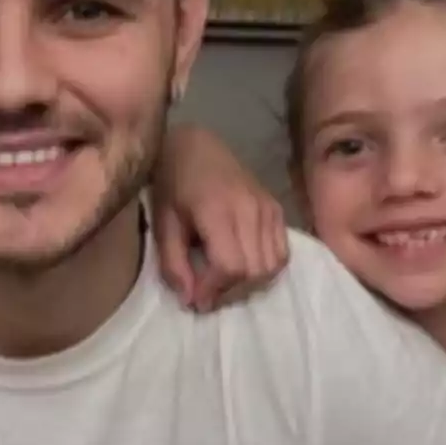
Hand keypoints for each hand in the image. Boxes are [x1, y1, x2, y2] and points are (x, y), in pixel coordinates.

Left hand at [152, 124, 288, 311]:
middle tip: (208, 294)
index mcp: (217, 210)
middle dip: (230, 292)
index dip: (214, 290)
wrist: (195, 144)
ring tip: (224, 283)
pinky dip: (266, 268)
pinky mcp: (277, 208)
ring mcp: (268, 207)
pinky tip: (242, 267)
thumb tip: (190, 300)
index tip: (196, 300)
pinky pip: (282, 252)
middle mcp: (250, 209)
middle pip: (254, 271)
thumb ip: (173, 262)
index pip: (230, 266)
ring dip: (250, 285)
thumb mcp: (162, 221)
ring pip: (273, 266)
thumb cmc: (173, 182)